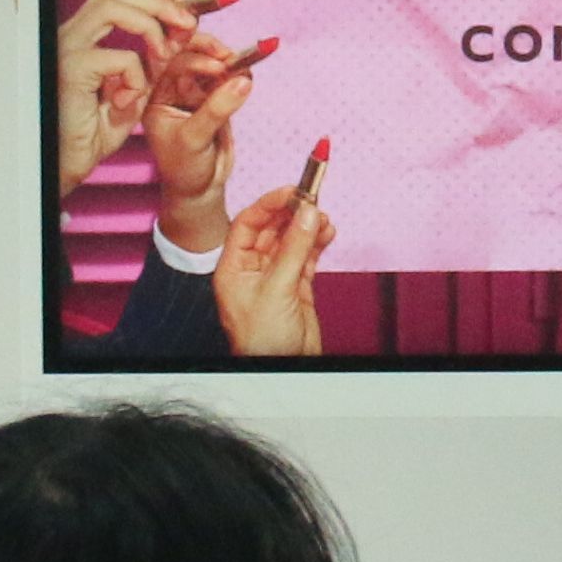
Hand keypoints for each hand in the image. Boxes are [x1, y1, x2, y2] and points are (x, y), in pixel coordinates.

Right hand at [54, 0, 232, 201]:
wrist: (70, 162)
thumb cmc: (97, 131)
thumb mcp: (134, 90)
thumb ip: (153, 63)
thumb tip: (187, 37)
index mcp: (90, 36)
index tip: (194, 4)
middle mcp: (77, 34)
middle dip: (159, 0)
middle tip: (190, 23)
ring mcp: (70, 48)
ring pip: (113, 6)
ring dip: (151, 21)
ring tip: (171, 49)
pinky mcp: (72, 71)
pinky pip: (117, 57)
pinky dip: (136, 72)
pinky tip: (135, 95)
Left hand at [142, 29, 267, 246]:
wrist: (199, 188)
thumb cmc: (184, 168)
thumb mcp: (194, 140)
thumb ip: (216, 110)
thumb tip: (243, 80)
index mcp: (154, 96)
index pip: (170, 64)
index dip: (193, 58)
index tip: (217, 65)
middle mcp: (171, 88)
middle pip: (189, 54)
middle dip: (210, 51)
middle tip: (230, 56)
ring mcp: (193, 90)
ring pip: (210, 63)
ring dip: (228, 61)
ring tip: (244, 66)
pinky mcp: (214, 96)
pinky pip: (227, 77)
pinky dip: (238, 72)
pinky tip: (247, 74)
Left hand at [218, 179, 334, 358]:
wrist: (283, 371)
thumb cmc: (262, 341)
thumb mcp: (276, 289)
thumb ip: (294, 249)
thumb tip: (307, 214)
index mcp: (234, 267)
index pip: (248, 224)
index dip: (269, 204)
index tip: (292, 191)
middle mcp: (252, 269)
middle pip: (272, 229)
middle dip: (292, 213)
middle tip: (313, 198)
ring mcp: (275, 277)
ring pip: (292, 241)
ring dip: (308, 227)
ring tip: (324, 218)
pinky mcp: (296, 286)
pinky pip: (306, 256)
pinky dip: (318, 243)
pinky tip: (328, 232)